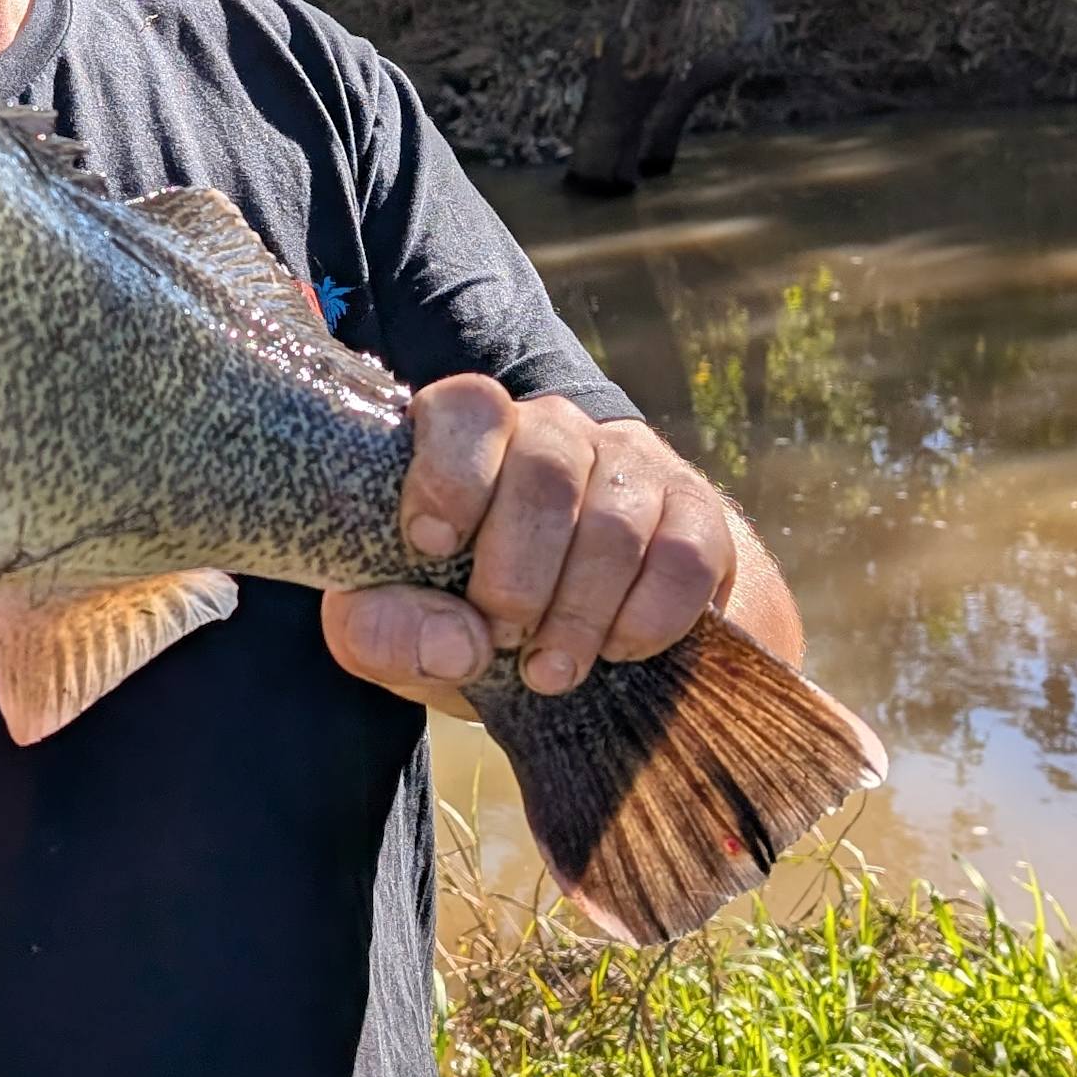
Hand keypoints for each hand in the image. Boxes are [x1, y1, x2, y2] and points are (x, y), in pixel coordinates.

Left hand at [321, 378, 742, 711]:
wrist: (557, 640)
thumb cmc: (455, 618)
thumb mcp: (389, 635)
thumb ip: (380, 633)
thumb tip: (458, 644)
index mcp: (468, 436)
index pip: (468, 407)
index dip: (451, 473)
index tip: (432, 547)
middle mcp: (553, 430)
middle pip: (545, 470)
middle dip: (518, 574)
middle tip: (503, 637)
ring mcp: (630, 462)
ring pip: (616, 520)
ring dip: (580, 610)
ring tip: (550, 669)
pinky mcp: (695, 511)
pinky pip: (684, 556)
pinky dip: (647, 617)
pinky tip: (616, 651)